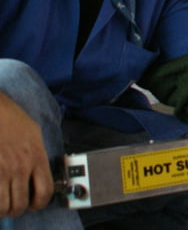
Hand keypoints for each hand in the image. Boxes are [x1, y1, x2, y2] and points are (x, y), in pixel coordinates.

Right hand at [0, 93, 53, 217]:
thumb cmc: (11, 117)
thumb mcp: (34, 133)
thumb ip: (38, 152)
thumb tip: (39, 167)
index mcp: (37, 156)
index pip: (45, 191)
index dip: (40, 203)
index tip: (35, 204)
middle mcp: (21, 167)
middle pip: (21, 203)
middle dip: (18, 209)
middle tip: (15, 206)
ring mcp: (3, 171)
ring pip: (5, 205)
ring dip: (3, 208)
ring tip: (2, 204)